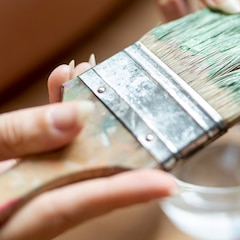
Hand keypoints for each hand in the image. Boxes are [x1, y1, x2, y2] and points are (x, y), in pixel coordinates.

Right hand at [0, 61, 175, 239]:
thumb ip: (19, 136)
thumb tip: (78, 115)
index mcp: (12, 218)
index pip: (77, 204)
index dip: (124, 192)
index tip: (167, 183)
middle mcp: (26, 208)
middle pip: (85, 180)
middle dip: (119, 145)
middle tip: (147, 111)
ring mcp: (25, 190)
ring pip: (69, 158)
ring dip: (88, 119)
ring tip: (97, 77)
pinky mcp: (19, 172)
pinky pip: (46, 146)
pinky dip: (56, 116)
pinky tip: (65, 82)